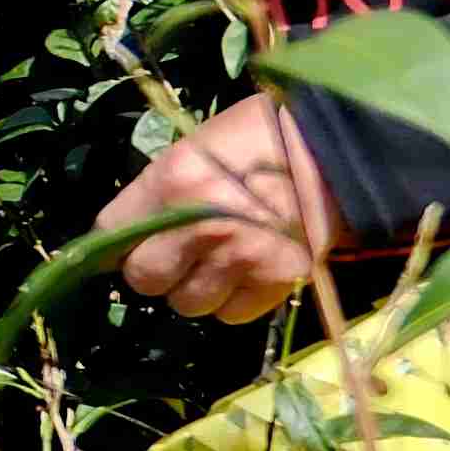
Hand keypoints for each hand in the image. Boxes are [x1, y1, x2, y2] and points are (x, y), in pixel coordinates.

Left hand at [103, 94, 339, 323]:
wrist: (338, 147)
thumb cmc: (262, 136)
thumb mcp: (199, 146)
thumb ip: (164, 192)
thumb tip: (133, 234)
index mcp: (174, 180)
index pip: (111, 231)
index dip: (120, 242)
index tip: (131, 244)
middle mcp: (199, 224)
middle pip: (144, 279)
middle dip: (158, 270)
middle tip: (180, 255)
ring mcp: (239, 256)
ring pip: (188, 303)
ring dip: (198, 288)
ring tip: (221, 261)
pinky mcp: (276, 281)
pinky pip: (233, 314)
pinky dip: (236, 300)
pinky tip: (249, 271)